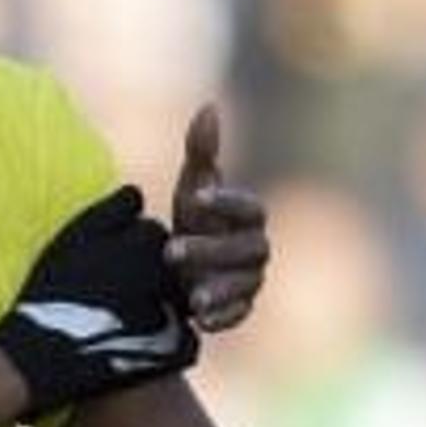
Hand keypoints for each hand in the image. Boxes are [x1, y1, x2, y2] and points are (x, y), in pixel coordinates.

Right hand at [0, 186, 193, 412]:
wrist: (41, 358)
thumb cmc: (52, 294)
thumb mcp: (71, 239)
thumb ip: (110, 210)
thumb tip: (139, 193)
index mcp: (147, 241)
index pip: (152, 235)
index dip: (126, 250)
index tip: (102, 270)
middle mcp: (170, 273)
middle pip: (171, 268)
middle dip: (148, 278)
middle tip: (110, 301)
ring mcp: (179, 312)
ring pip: (178, 302)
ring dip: (160, 309)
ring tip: (120, 326)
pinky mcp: (180, 349)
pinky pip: (184, 339)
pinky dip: (166, 344)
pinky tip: (134, 349)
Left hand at [167, 103, 267, 333]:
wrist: (183, 266)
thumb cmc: (194, 218)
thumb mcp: (191, 186)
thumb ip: (201, 151)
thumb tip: (208, 106)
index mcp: (248, 216)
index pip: (250, 207)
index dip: (228, 201)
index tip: (195, 196)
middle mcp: (255, 248)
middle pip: (245, 250)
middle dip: (211, 250)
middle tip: (170, 251)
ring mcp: (249, 280)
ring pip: (246, 285)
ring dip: (219, 289)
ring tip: (189, 295)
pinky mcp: (239, 308)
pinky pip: (238, 315)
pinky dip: (222, 319)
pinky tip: (199, 320)